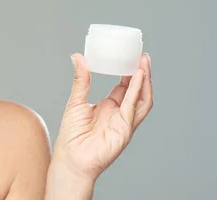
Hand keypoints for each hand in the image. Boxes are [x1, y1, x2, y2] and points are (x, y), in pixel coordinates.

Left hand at [51, 53, 152, 180]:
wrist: (70, 160)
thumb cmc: (72, 136)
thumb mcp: (75, 101)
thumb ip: (80, 80)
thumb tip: (78, 57)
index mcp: (109, 107)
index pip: (125, 86)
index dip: (130, 71)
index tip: (131, 56)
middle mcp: (120, 114)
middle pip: (137, 91)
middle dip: (141, 73)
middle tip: (142, 55)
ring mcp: (124, 122)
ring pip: (142, 99)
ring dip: (145, 80)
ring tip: (144, 62)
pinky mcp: (125, 129)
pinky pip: (134, 107)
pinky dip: (137, 91)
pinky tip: (139, 77)